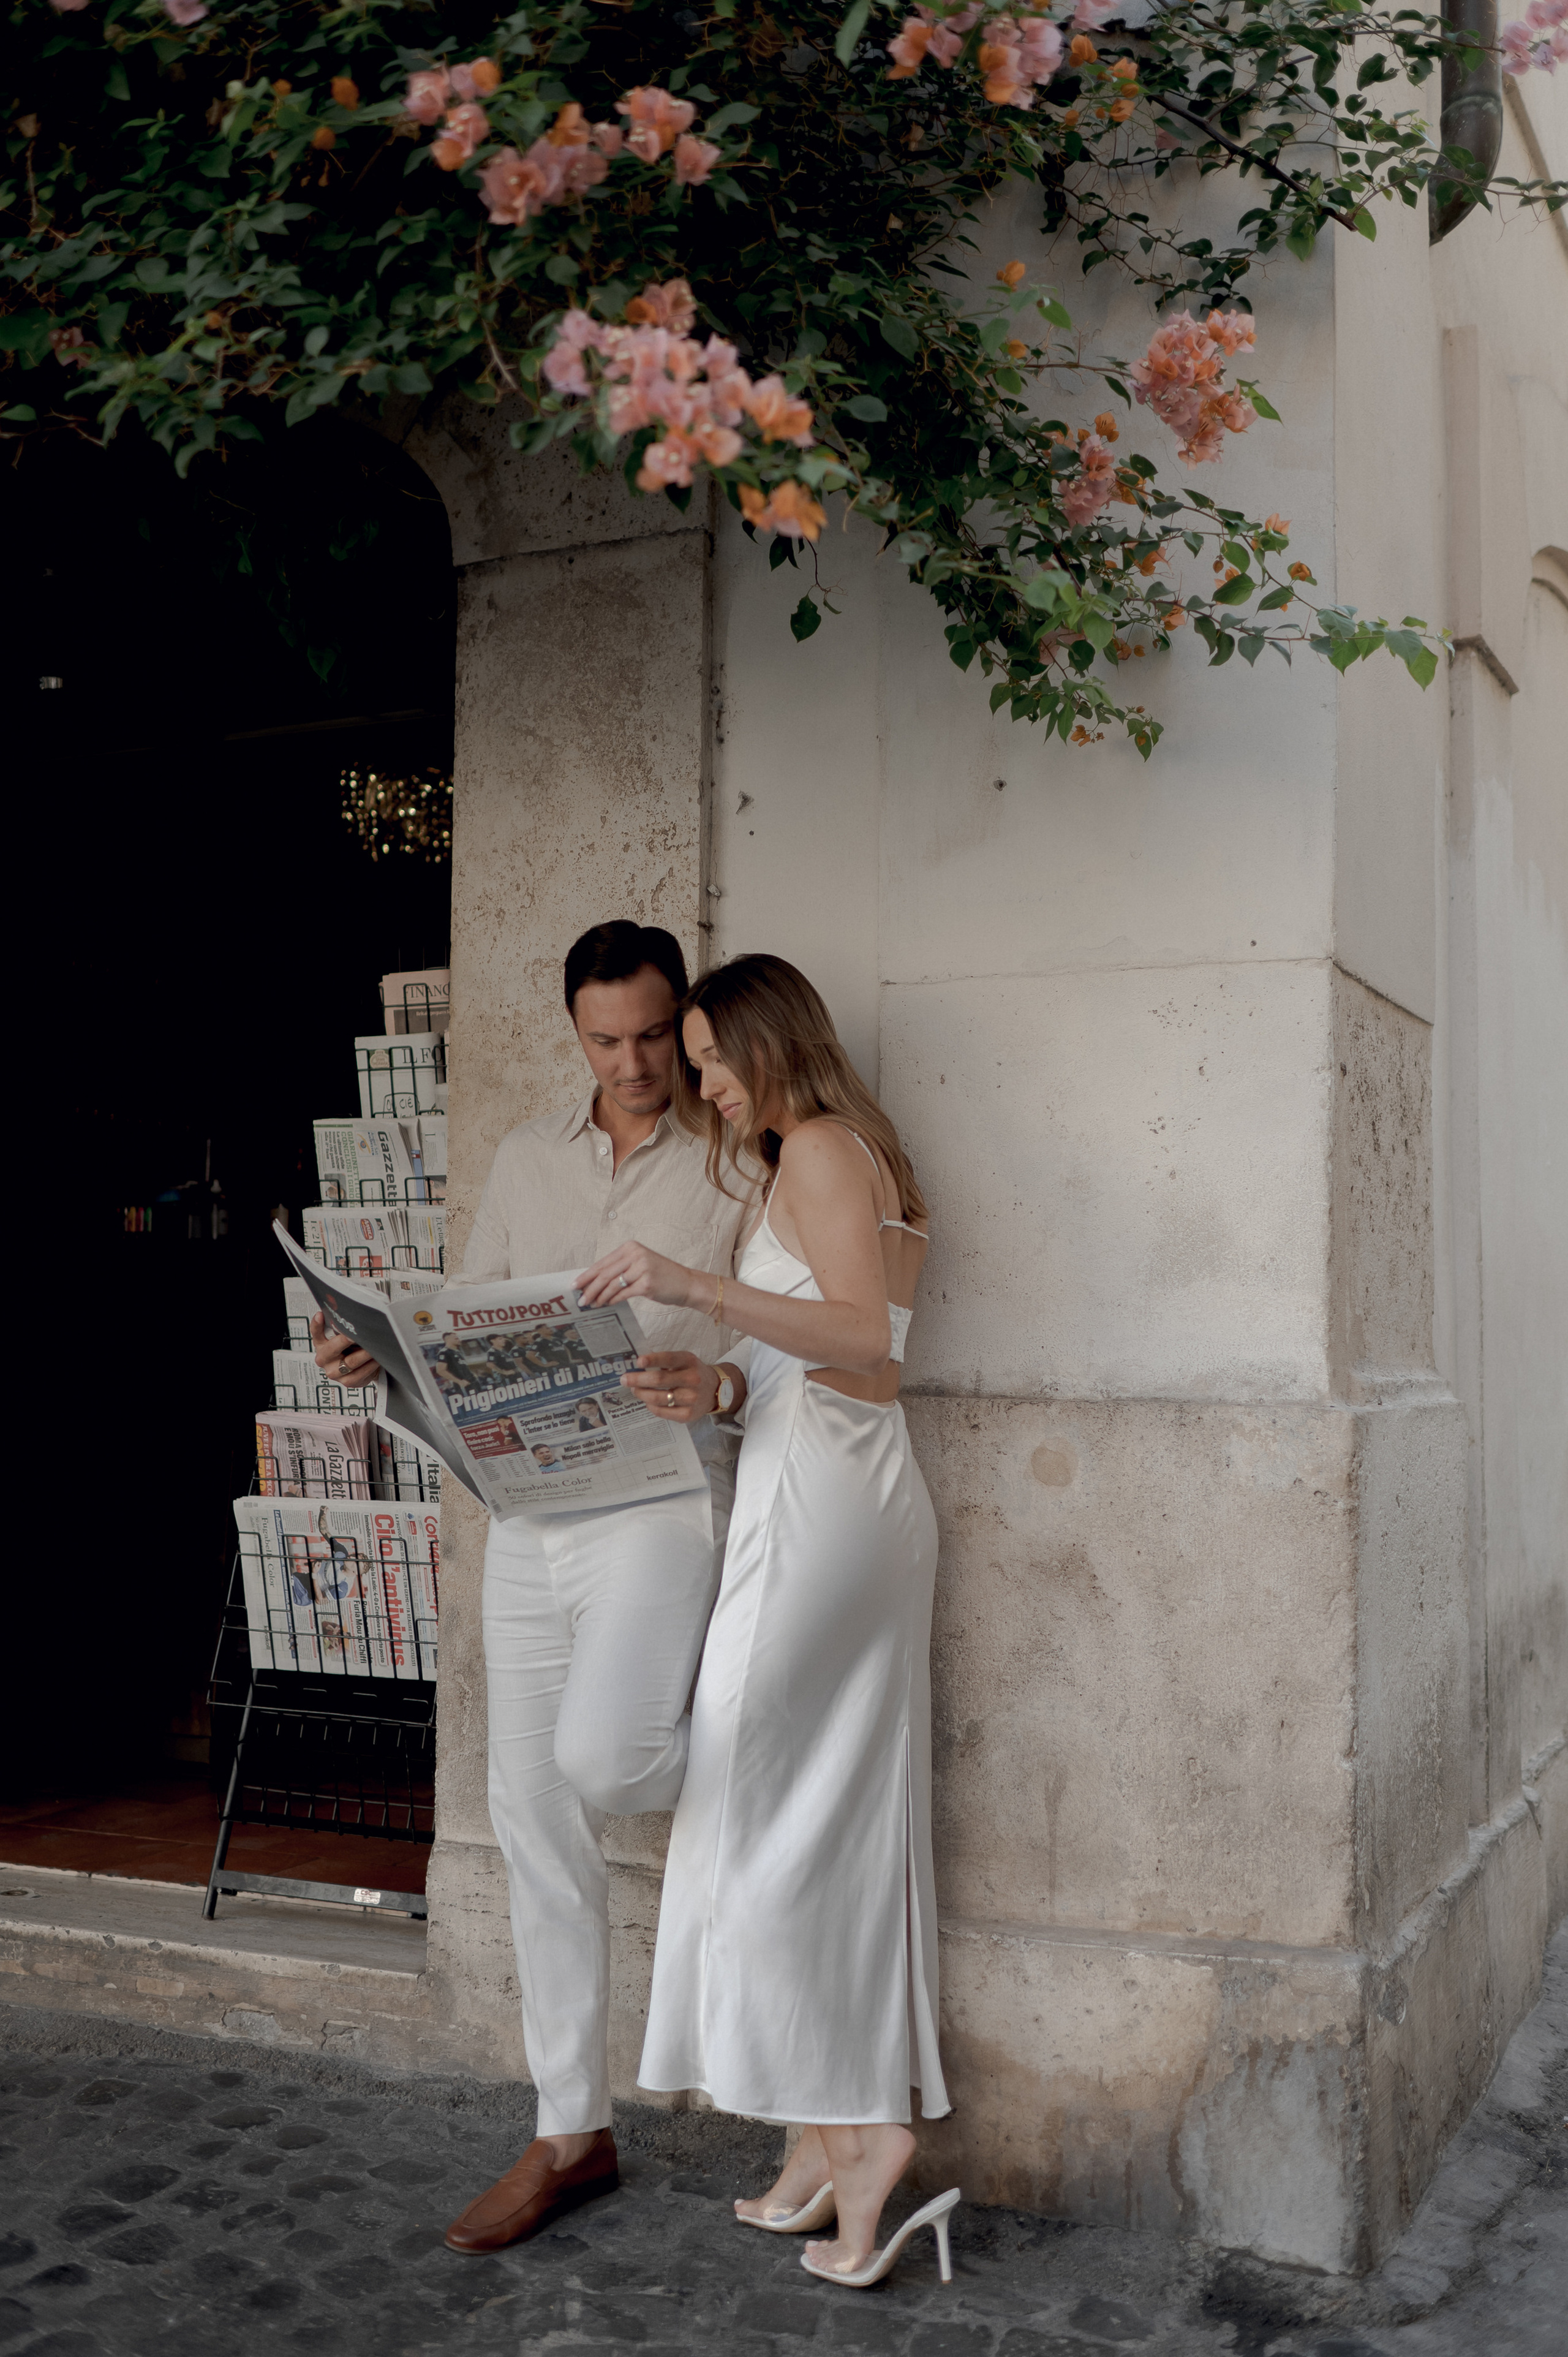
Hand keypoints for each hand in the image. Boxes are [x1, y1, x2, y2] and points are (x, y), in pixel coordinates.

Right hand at [311, 1309, 380, 1388]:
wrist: (359, 1368)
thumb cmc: (350, 1349)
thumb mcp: (342, 1336)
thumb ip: (341, 1327)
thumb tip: (349, 1312)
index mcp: (321, 1345)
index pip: (315, 1333)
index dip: (317, 1324)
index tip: (320, 1315)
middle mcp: (324, 1359)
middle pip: (333, 1348)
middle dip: (346, 1340)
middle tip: (357, 1334)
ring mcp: (334, 1372)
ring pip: (351, 1362)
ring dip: (364, 1353)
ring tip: (374, 1346)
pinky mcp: (347, 1381)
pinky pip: (360, 1373)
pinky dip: (370, 1365)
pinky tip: (376, 1359)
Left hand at [577, 1240, 702, 1311]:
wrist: (687, 1283)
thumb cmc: (662, 1276)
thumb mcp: (640, 1265)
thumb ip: (620, 1268)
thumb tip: (594, 1281)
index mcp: (631, 1247)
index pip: (603, 1262)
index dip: (587, 1275)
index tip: (574, 1285)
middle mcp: (636, 1254)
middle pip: (605, 1273)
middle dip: (589, 1288)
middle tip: (579, 1299)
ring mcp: (642, 1268)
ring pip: (612, 1285)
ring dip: (599, 1296)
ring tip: (591, 1304)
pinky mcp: (647, 1283)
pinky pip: (623, 1294)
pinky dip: (612, 1300)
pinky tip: (606, 1304)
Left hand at [624, 1351, 717, 1423]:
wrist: (716, 1390)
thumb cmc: (692, 1373)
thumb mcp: (684, 1361)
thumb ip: (665, 1361)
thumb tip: (638, 1366)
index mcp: (690, 1362)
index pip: (669, 1359)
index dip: (653, 1360)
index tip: (638, 1362)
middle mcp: (692, 1379)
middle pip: (660, 1379)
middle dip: (638, 1379)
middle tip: (624, 1379)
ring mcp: (691, 1398)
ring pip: (658, 1398)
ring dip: (642, 1394)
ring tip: (635, 1390)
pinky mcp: (689, 1415)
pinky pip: (663, 1412)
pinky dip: (651, 1406)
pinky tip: (647, 1401)